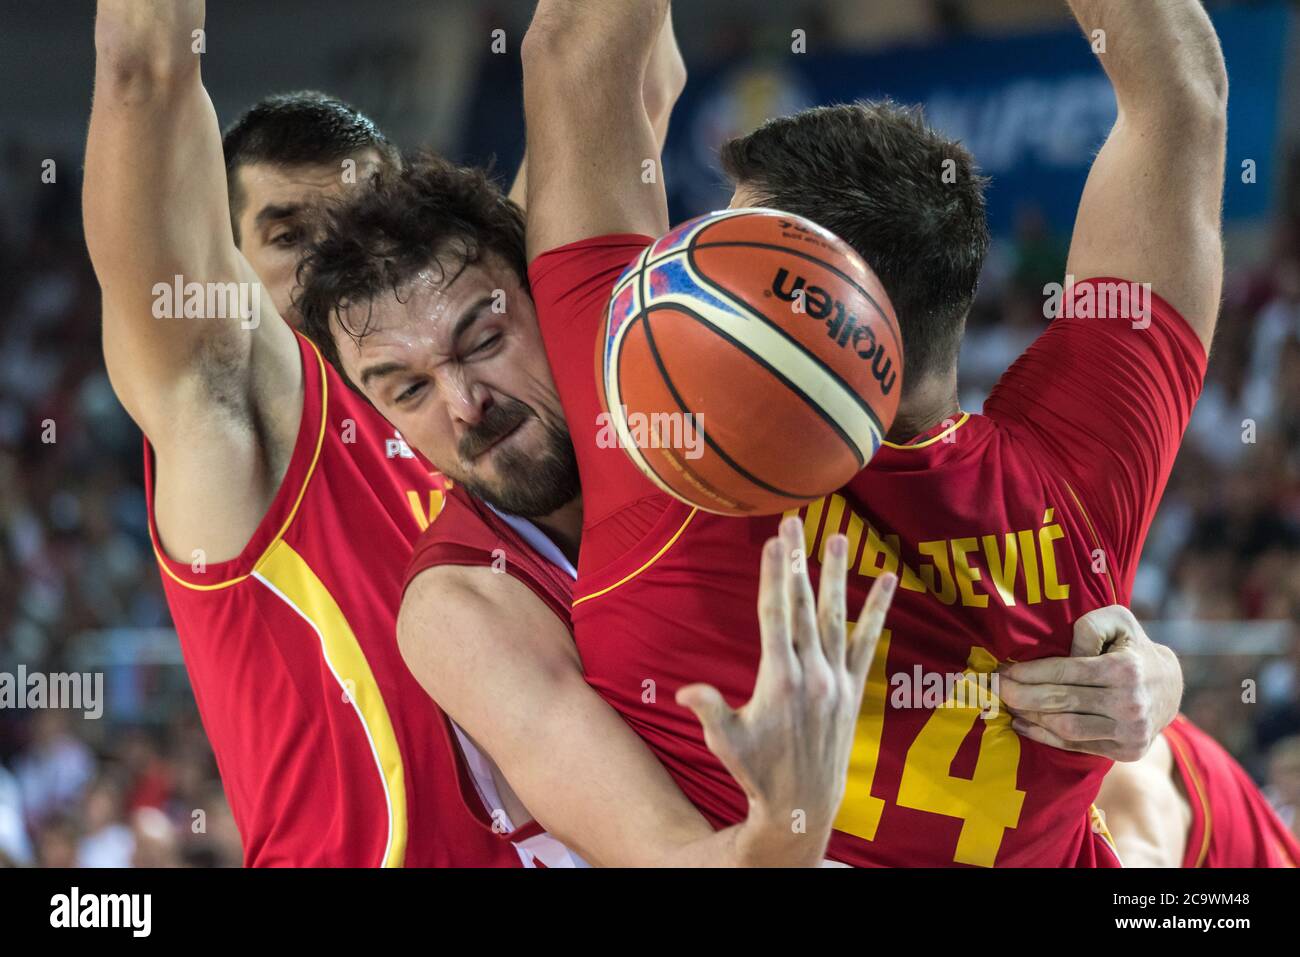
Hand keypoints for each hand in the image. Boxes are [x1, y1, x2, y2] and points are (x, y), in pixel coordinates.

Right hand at [677, 516, 896, 865]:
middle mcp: (813, 673)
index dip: (774, 577)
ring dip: (837, 574)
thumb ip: (709, 711)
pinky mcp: (853, 688)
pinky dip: (878, 609)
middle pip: (804, 605)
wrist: (803, 805)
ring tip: (838, 538)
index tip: (773, 545)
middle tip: (794, 524)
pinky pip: (867, 640)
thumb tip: (687, 692)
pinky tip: (888, 580)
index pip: (776, 616)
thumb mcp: (725, 741)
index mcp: (780, 680)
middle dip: (798, 562)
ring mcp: (837, 679)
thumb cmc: (757, 772)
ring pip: (836, 615)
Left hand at [998, 605, 1182, 761]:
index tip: (1005, 670)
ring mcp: (1130, 732)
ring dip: (1031, 716)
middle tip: (996, 688)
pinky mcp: (1127, 751)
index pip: (1066, 673)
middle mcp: (1130, 704)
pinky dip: (1045, 736)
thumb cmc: (1132, 646)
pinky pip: (1076, 746)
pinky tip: (1023, 724)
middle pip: (1061, 702)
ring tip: (1008, 704)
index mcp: (1125, 670)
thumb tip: (1065, 653)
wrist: (1169, 685)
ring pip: (1066, 728)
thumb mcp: (1117, 620)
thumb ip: (1088, 627)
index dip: (1030, 673)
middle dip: (1022, 695)